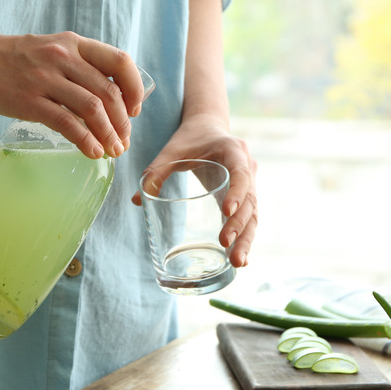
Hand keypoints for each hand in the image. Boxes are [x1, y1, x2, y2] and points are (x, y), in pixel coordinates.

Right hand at [0, 29, 145, 158]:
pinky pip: (67, 124)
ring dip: (108, 135)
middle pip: (109, 92)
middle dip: (123, 123)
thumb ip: (77, 67)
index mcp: (73, 44)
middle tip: (124, 141)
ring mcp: (45, 79)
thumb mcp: (50, 50)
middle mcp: (63, 57)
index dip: (134, 89)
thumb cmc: (11, 59)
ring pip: (92, 109)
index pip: (120, 62)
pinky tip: (92, 152)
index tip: (134, 110)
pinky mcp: (28, 101)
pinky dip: (86, 141)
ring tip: (112, 151)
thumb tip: (107, 98)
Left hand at [132, 114, 257, 267]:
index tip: (226, 210)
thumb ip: (156, 172)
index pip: (240, 173)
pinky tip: (240, 259)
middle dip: (240, 225)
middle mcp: (248, 167)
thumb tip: (137, 200)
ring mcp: (250, 183)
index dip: (236, 192)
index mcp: (233, 150)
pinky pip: (249, 218)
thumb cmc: (189, 139)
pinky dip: (245, 237)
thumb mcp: (171, 151)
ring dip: (246, 238)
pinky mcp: (245, 197)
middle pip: (250, 200)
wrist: (208, 127)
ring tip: (238, 262)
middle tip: (226, 244)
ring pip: (253, 214)